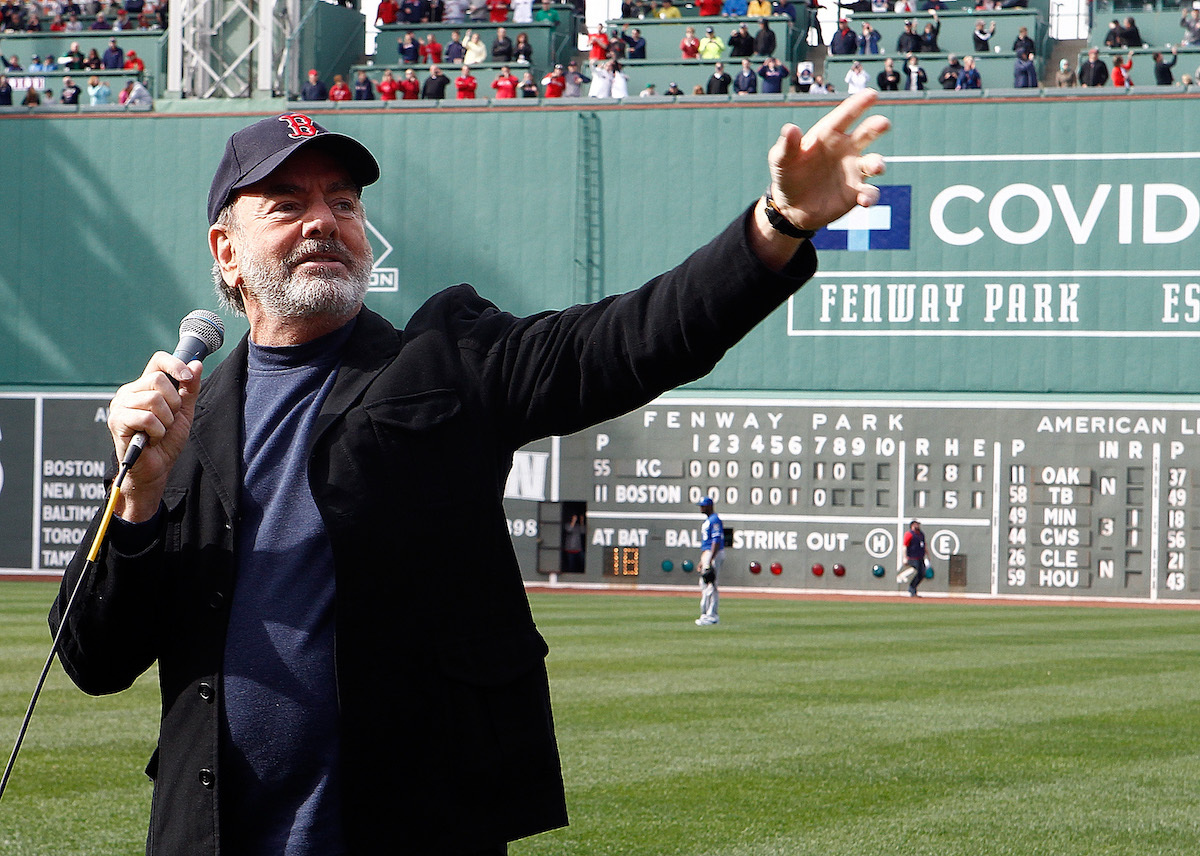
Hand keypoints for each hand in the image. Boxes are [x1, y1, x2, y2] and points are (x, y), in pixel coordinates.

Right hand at [107, 353, 202, 520]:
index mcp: (144, 387)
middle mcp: (129, 392)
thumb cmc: (166, 441)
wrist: (156, 469)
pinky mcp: (117, 421)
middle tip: (168, 420)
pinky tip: (151, 438)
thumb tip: (196, 364)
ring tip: (159, 431)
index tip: (187, 377)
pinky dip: (157, 431)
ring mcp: (120, 406)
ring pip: (153, 400)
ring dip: (165, 421)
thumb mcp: (183, 412)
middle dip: (173, 403)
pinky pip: (147, 418)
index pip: (157, 361)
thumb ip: (189, 389)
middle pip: (158, 380)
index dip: (175, 364)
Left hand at [766, 88, 888, 231]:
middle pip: (866, 133)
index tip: (872, 94)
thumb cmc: (787, 176)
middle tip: (883, 123)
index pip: (845, 116)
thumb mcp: (781, 160)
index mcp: (829, 135)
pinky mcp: (856, 193)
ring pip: (873, 163)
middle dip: (876, 127)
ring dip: (877, 163)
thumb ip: (786, 146)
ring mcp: (853, 171)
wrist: (791, 208)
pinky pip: (869, 193)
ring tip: (876, 167)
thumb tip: (791, 129)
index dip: (858, 104)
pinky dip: (870, 196)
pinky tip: (864, 200)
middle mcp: (846, 149)